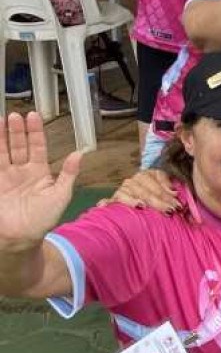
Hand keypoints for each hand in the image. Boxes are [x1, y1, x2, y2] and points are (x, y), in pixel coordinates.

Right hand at [0, 112, 81, 244]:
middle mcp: (21, 171)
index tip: (33, 116)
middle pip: (18, 146)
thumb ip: (68, 174)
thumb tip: (80, 153)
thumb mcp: (61, 196)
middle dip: (16, 131)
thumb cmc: (43, 218)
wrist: (20, 238)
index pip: (37, 147)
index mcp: (39, 172)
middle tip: (14, 115)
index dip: (35, 132)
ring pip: (2, 152)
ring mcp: (5, 177)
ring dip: (1, 137)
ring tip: (1, 120)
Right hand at [110, 168, 179, 213]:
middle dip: (158, 202)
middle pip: (145, 192)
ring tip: (141, 205)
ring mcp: (123, 189)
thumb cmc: (158, 190)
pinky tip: (103, 206)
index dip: (168, 197)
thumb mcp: (165, 184)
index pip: (158, 187)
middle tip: (169, 211)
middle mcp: (134, 180)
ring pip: (128, 194)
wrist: (142, 188)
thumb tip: (174, 193)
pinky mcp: (114, 198)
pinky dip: (106, 202)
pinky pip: (109, 200)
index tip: (177, 206)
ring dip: (134, 201)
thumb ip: (169, 187)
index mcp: (148, 174)